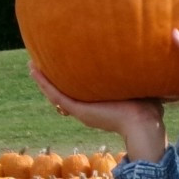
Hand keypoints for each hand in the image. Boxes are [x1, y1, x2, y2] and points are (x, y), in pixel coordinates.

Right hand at [33, 64, 167, 163]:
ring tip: (31, 64)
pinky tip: (33, 69)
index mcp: (100, 102)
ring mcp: (81, 109)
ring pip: (54, 93)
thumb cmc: (147, 105)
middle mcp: (88, 107)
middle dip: (52, 79)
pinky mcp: (77, 109)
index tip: (64, 64)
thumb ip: (135, 74)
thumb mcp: (138, 84)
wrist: (143, 121)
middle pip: (64, 92)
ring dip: (42, 79)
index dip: (71, 79)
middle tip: (40, 64)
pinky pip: (55, 94)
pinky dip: (43, 82)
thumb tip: (146, 57)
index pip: (81, 90)